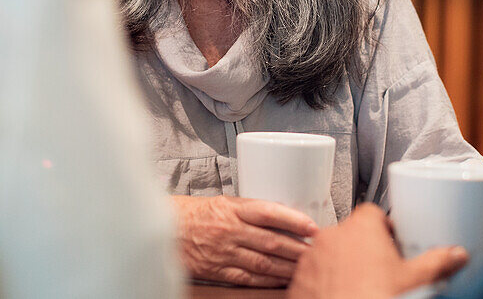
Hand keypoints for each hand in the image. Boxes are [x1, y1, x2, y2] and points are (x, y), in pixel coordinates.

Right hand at [172, 195, 318, 286]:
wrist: (165, 230)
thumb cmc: (195, 213)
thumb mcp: (223, 202)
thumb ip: (250, 209)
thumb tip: (283, 216)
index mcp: (231, 208)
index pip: (268, 212)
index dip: (292, 220)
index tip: (312, 226)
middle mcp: (229, 230)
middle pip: (270, 241)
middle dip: (297, 248)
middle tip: (316, 251)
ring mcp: (224, 253)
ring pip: (263, 263)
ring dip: (288, 267)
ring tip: (305, 268)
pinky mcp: (218, 271)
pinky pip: (249, 278)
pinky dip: (268, 281)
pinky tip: (282, 280)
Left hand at [288, 203, 467, 298]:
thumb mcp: (414, 282)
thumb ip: (437, 263)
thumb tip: (457, 255)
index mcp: (362, 227)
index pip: (374, 213)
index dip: (386, 228)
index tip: (394, 242)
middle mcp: (333, 235)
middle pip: (353, 231)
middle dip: (367, 247)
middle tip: (382, 268)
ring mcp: (313, 255)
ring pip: (332, 251)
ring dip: (345, 262)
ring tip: (362, 284)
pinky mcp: (299, 275)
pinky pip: (315, 269)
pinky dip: (326, 277)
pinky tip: (341, 292)